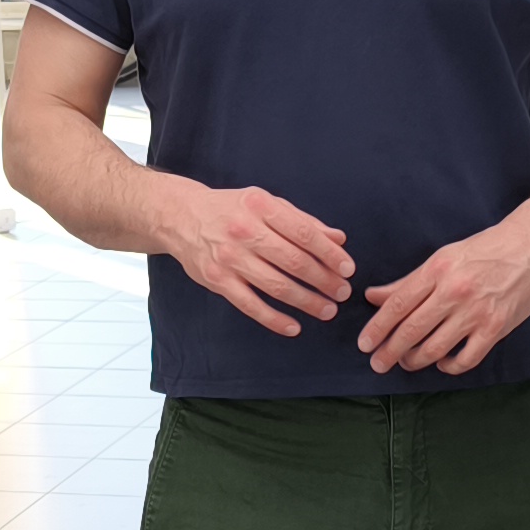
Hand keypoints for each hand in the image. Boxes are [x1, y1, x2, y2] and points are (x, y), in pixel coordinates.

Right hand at [150, 180, 352, 335]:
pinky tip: (294, 327)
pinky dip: (274, 319)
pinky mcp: (217, 280)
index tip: (348, 269)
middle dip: (323, 280)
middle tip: (342, 292)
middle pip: (293, 262)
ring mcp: (229, 258)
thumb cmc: (231, 209)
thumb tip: (338, 238)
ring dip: (306, 301)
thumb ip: (302, 221)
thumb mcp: (265, 203)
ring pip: (276, 286)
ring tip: (327, 310)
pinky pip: (250, 305)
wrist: (181, 216)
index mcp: (261, 206)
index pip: (304, 233)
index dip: (330, 254)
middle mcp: (244, 231)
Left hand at [359, 209, 529, 374]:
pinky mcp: (496, 328)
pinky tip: (442, 362)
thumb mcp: (442, 258)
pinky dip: (450, 365)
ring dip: (415, 360)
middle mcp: (454, 292)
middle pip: (412, 330)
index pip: (397, 304)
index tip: (364, 344)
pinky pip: (466, 358)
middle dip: (389, 351)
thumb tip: (373, 296)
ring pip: (435, 348)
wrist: (529, 248)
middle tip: (377, 363)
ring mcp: (476, 312)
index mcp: (437, 271)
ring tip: (406, 362)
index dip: (377, 327)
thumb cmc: (483, 251)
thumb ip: (408, 281)